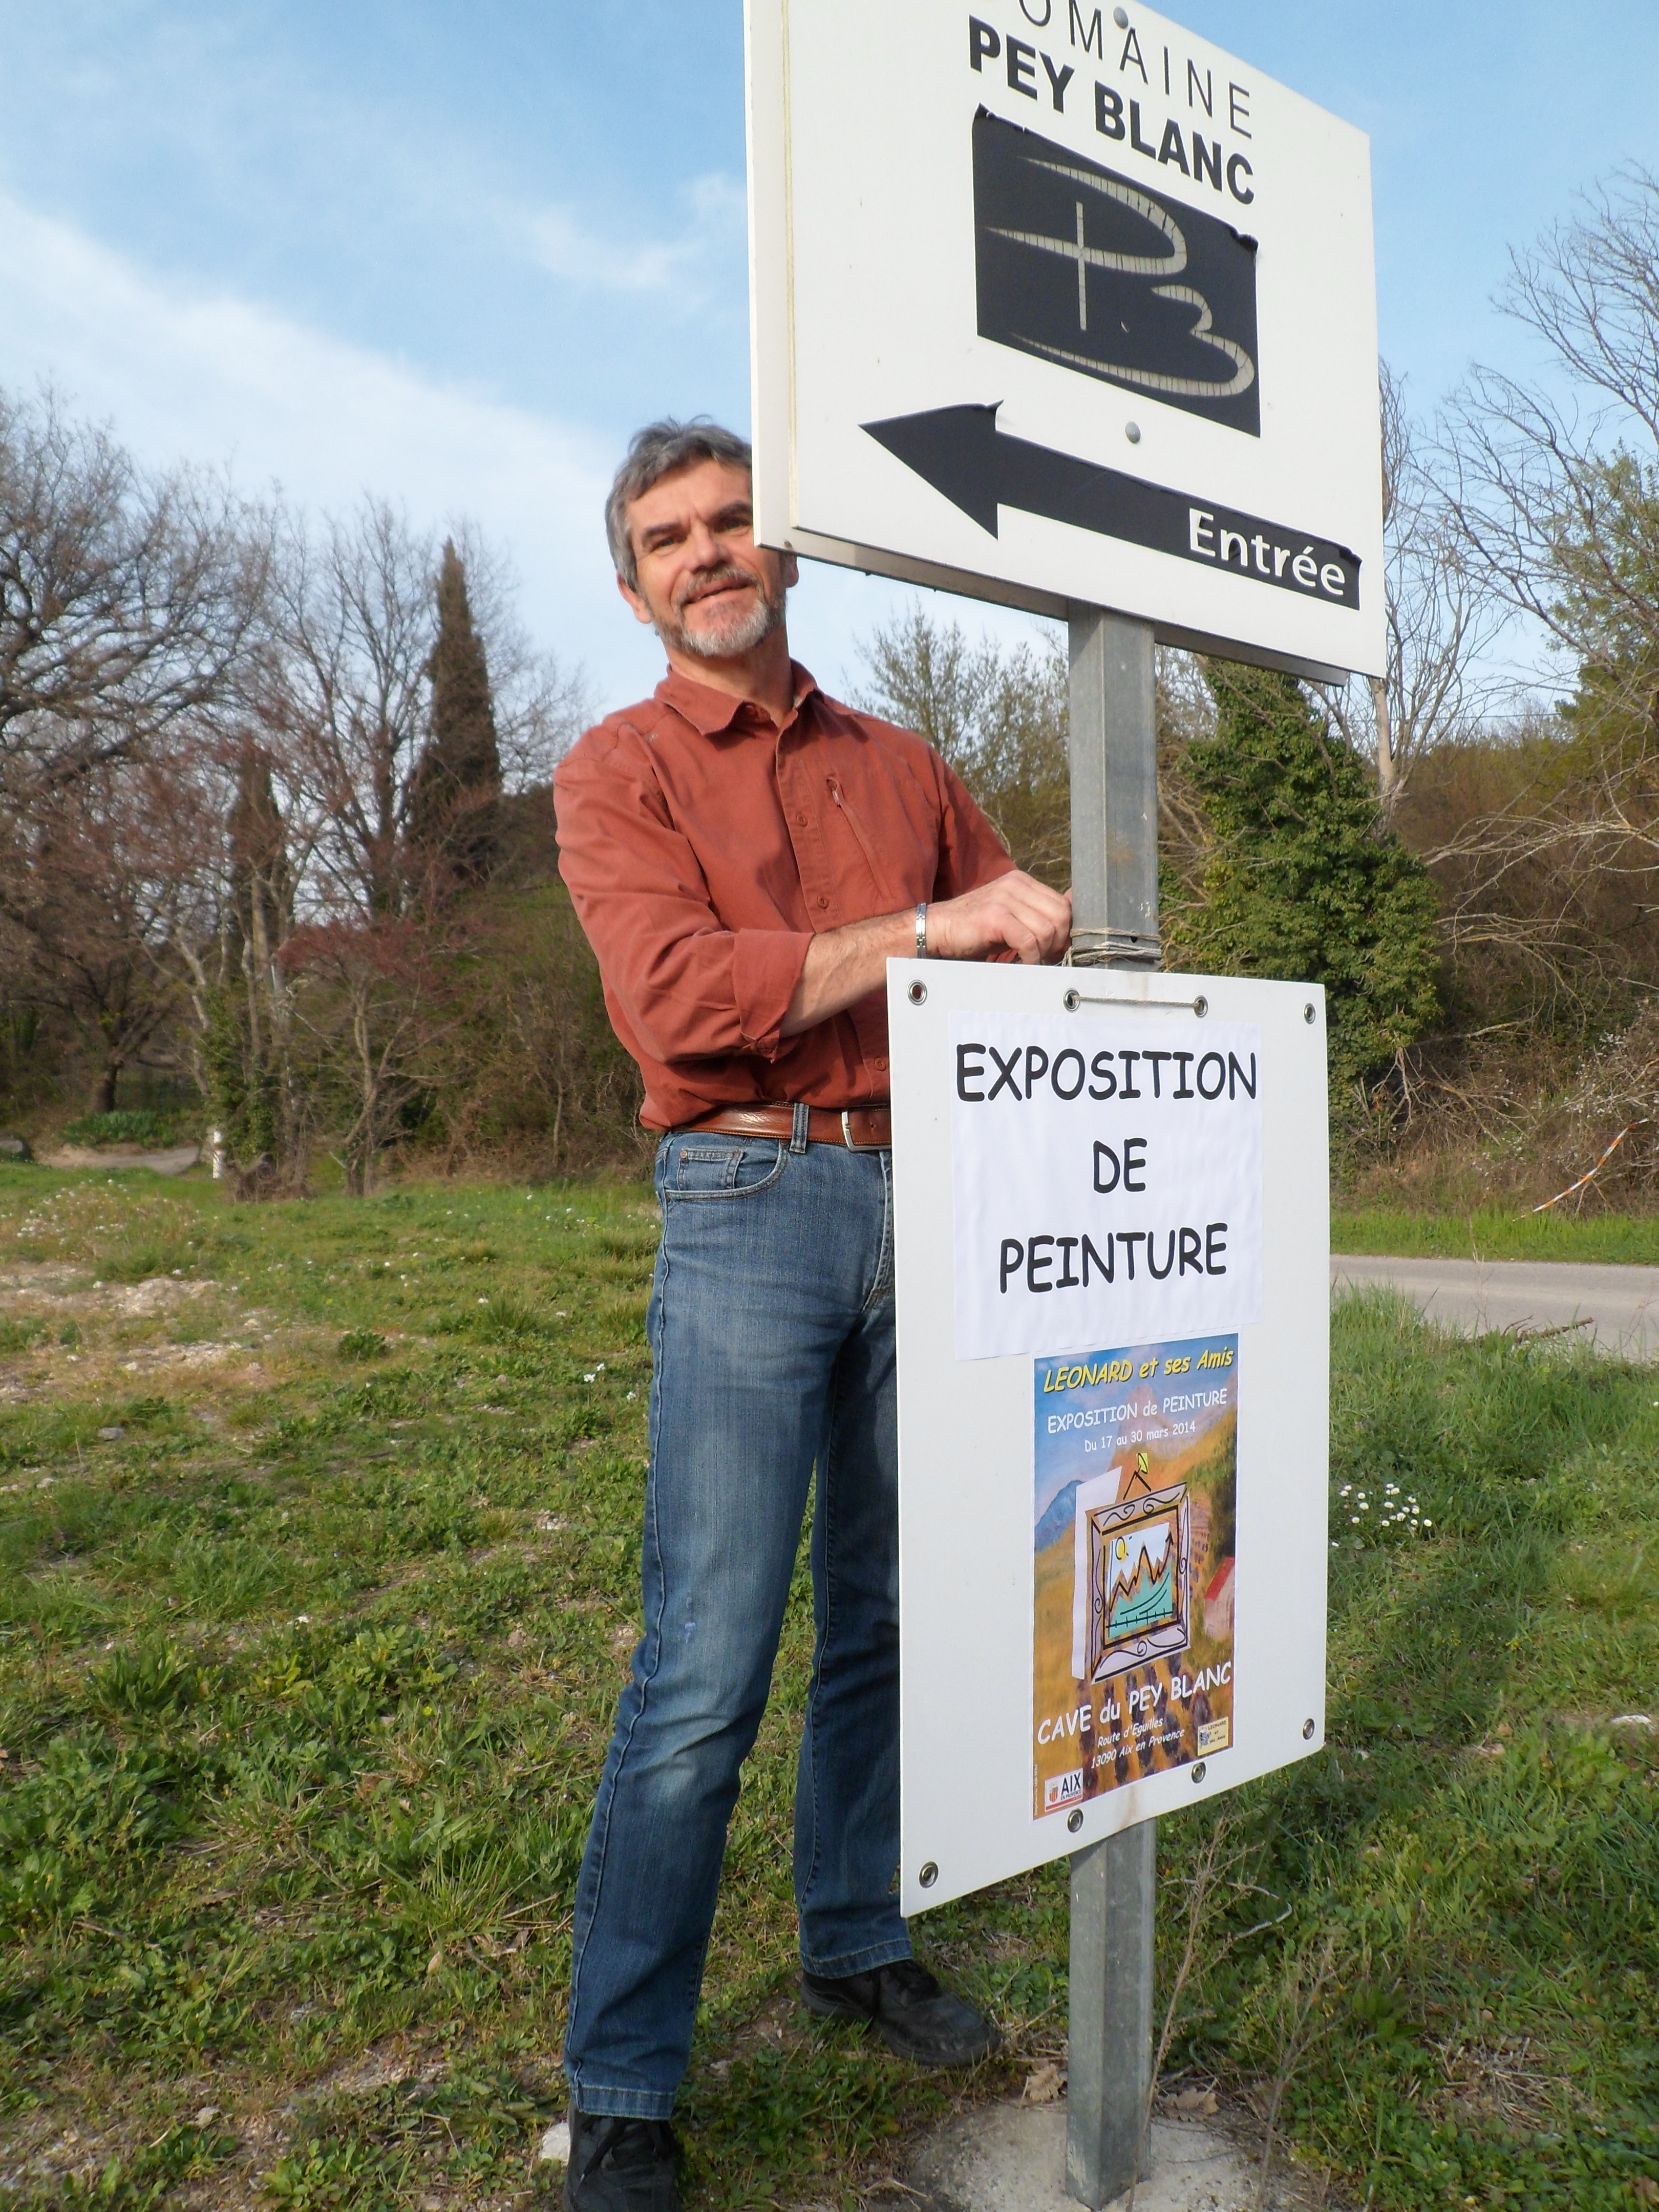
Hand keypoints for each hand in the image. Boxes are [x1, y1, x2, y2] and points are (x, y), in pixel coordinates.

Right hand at [925, 871, 1071, 964]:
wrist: (937, 930)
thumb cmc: (975, 930)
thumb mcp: (1012, 919)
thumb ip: (1036, 918)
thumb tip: (1069, 932)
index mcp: (1022, 882)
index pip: (1063, 904)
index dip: (1065, 931)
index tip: (1054, 950)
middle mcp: (1016, 885)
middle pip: (1061, 915)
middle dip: (1059, 943)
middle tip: (1046, 959)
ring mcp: (1004, 898)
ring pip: (1047, 929)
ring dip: (1043, 953)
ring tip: (1030, 961)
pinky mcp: (995, 916)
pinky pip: (1029, 941)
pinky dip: (1030, 958)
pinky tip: (1021, 964)